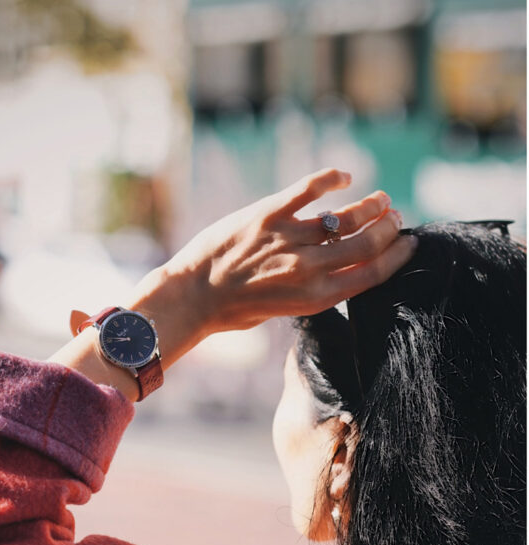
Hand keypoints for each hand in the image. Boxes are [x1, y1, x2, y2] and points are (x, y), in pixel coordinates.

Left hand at [50, 168, 416, 399]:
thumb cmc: (235, 310)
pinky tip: (343, 177)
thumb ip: (315, 288)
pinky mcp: (268, 215)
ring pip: (345, 216)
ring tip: (380, 199)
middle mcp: (307, 269)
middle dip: (389, 227)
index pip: (372, 273)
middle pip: (366, 242)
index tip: (409, 242)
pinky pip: (310, 189)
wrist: (193, 296)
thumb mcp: (285, 309)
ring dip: (371, 205)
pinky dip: (332, 178)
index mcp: (315, 298)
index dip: (397, 256)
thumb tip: (343, 265)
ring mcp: (288, 240)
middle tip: (395, 216)